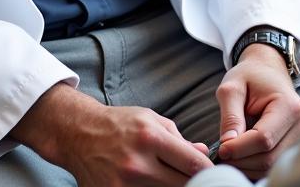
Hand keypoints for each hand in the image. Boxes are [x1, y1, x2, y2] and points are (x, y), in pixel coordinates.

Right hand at [12, 83, 212, 185]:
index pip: (192, 164)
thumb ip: (179, 139)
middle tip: (204, 183)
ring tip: (178, 181)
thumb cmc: (121, 123)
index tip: (219, 176)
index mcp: (151, 138)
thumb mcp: (152, 120)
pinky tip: (158, 186)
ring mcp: (124, 184)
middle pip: (182, 186)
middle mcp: (138, 163)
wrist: (80, 133)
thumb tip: (203, 154)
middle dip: (196, 185)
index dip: (210, 173)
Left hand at [214, 46, 299, 179]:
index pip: (264, 139)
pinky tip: (242, 155)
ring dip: (246, 166)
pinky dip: (253, 166)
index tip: (220, 148)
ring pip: (271, 167)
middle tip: (220, 154)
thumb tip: (227, 145)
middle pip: (268, 158)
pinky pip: (272, 166)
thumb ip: (230, 116)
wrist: (267, 70)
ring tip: (230, 152)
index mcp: (289, 106)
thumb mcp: (232, 87)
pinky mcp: (294, 146)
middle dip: (241, 160)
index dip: (239, 148)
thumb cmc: (249, 76)